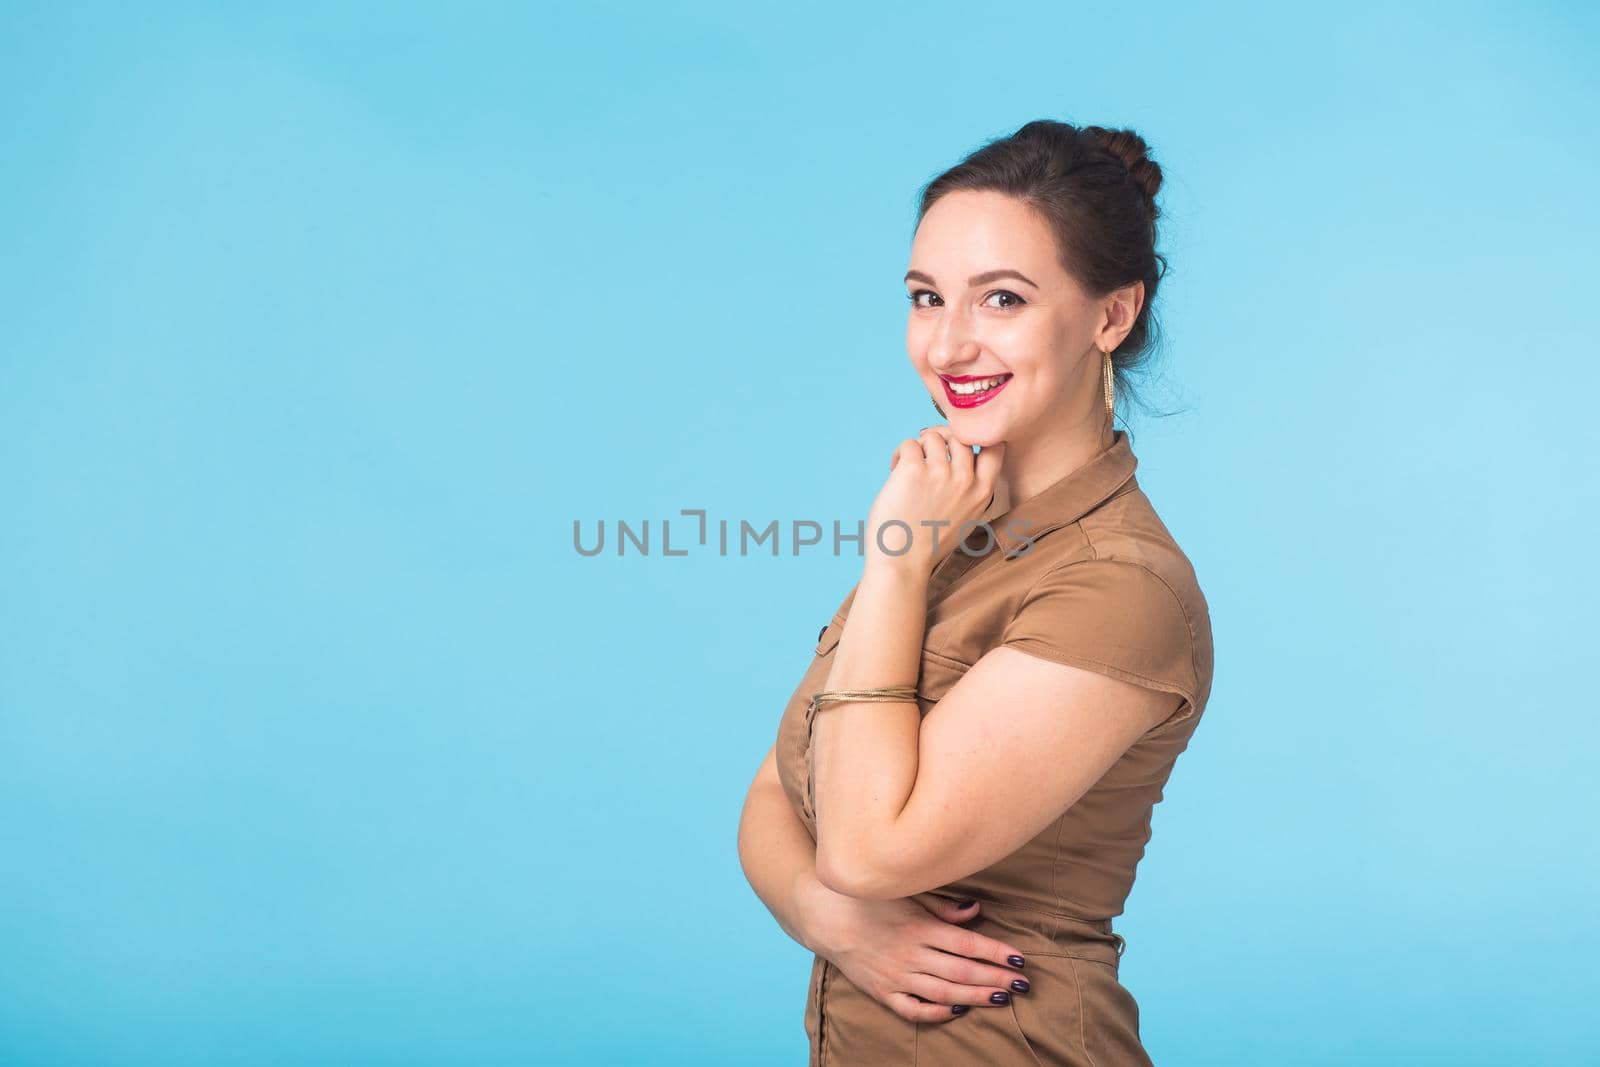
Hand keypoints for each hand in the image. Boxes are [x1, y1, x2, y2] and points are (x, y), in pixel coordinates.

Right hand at [798, 882, 1030, 1023]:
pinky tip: (956, 1009)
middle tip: (1023, 984)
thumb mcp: (906, 893)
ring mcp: (896, 976)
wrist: (825, 917)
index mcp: (918, 926)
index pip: (967, 944)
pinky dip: (936, 1012)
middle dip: (996, 979)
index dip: (996, 953)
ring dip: (975, 997)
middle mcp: (910, 953)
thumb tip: (976, 910)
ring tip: (1001, 998)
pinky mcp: (882, 991)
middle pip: (962, 971)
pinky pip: (913, 1009)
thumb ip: (942, 906)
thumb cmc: (869, 901)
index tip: (1020, 959)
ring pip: (944, 992)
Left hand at [865, 425, 1004, 575]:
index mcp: (982, 492)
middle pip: (960, 435)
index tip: (958, 447)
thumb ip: (971, 490)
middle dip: (942, 438)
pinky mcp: (914, 470)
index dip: (976, 439)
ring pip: (932, 436)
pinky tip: (895, 471)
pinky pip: (909, 444)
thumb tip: (959, 456)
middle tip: (927, 453)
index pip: (994, 446)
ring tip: (908, 468)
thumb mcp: (967, 519)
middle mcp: (965, 480)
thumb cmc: (929, 544)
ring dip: (919, 447)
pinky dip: (900, 454)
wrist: (902, 562)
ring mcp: (941, 473)